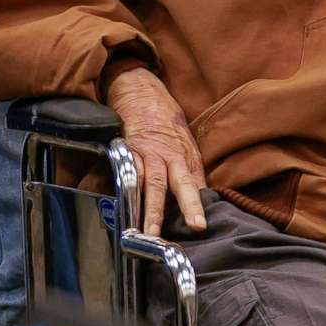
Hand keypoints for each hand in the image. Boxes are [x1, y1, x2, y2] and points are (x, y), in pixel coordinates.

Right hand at [107, 68, 205, 234]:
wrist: (141, 94)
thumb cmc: (166, 126)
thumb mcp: (187, 148)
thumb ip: (192, 175)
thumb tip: (202, 201)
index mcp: (184, 158)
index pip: (193, 186)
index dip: (196, 206)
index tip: (199, 226)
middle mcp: (167, 156)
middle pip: (175, 183)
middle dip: (181, 206)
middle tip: (185, 227)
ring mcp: (146, 153)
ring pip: (149, 183)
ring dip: (148, 208)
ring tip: (147, 231)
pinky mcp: (126, 151)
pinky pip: (127, 173)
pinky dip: (125, 192)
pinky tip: (122, 208)